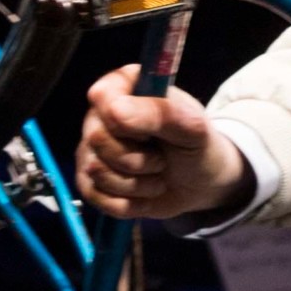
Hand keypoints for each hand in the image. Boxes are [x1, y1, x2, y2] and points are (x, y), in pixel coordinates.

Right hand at [77, 68, 252, 226]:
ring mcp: (92, 148)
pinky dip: (128, 203)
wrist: (200, 185)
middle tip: (161, 160)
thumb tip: (115, 111)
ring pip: (96, 172)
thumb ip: (160, 113)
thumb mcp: (192, 128)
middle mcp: (101, 114)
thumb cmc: (196, 146)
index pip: (102, 96)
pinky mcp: (89, 180)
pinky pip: (94, 196)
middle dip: (137, 160)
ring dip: (136, 185)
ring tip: (156, 177)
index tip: (150, 135)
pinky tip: (144, 194)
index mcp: (125, 87)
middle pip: (98, 139)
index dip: (124, 121)